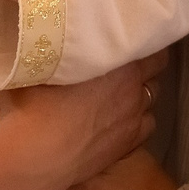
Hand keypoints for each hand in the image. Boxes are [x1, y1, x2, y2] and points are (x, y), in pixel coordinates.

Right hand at [0, 50, 165, 189]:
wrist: (34, 156)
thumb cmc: (32, 104)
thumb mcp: (37, 62)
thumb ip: (55, 46)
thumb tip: (50, 33)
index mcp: (120, 63)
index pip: (151, 44)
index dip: (142, 38)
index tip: (127, 35)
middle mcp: (134, 89)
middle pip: (156, 69)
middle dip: (144, 62)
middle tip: (123, 59)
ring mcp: (134, 118)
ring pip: (151, 96)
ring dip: (140, 90)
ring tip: (121, 89)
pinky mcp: (127, 144)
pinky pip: (146, 124)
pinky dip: (138, 117)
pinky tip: (121, 117)